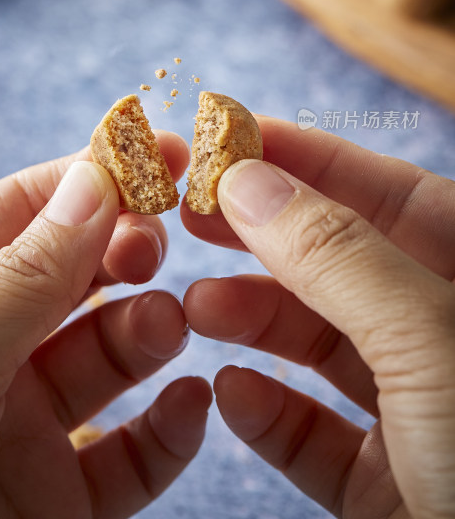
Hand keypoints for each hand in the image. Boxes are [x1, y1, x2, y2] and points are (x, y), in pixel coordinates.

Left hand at [0, 132, 211, 518]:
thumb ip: (22, 276)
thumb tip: (96, 180)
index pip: (27, 208)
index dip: (95, 176)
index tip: (164, 154)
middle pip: (77, 272)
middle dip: (125, 250)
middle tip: (160, 242)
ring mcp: (25, 418)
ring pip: (111, 354)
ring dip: (152, 329)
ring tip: (170, 324)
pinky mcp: (61, 492)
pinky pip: (132, 452)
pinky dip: (170, 427)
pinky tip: (192, 404)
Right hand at [182, 116, 454, 518]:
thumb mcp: (427, 338)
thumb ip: (336, 255)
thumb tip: (249, 180)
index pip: (386, 192)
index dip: (306, 157)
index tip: (229, 138)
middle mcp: (443, 336)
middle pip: (342, 263)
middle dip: (264, 237)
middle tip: (192, 215)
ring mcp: (419, 413)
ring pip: (322, 346)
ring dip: (253, 322)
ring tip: (196, 306)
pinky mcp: (389, 484)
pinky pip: (319, 436)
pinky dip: (270, 413)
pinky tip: (229, 393)